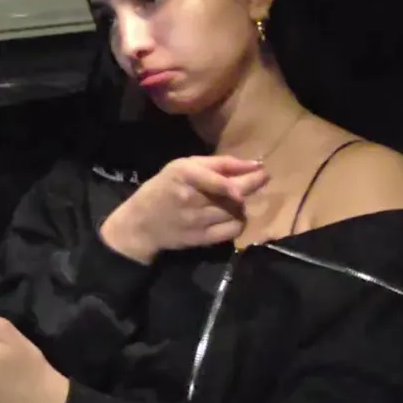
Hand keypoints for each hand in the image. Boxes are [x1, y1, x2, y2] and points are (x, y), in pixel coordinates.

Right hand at [100, 155, 268, 262]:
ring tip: (236, 197)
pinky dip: (238, 221)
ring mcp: (198, 221)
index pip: (219, 179)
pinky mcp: (202, 239)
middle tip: (262, 177)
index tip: (260, 170)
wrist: (141, 223)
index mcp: (184, 176)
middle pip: (233, 194)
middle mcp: (192, 198)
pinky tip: (232, 215)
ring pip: (236, 211)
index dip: (244, 177)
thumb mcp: (181, 167)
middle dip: (253, 184)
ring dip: (241, 203)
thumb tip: (252, 164)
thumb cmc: (162, 188)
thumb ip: (216, 164)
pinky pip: (233, 230)